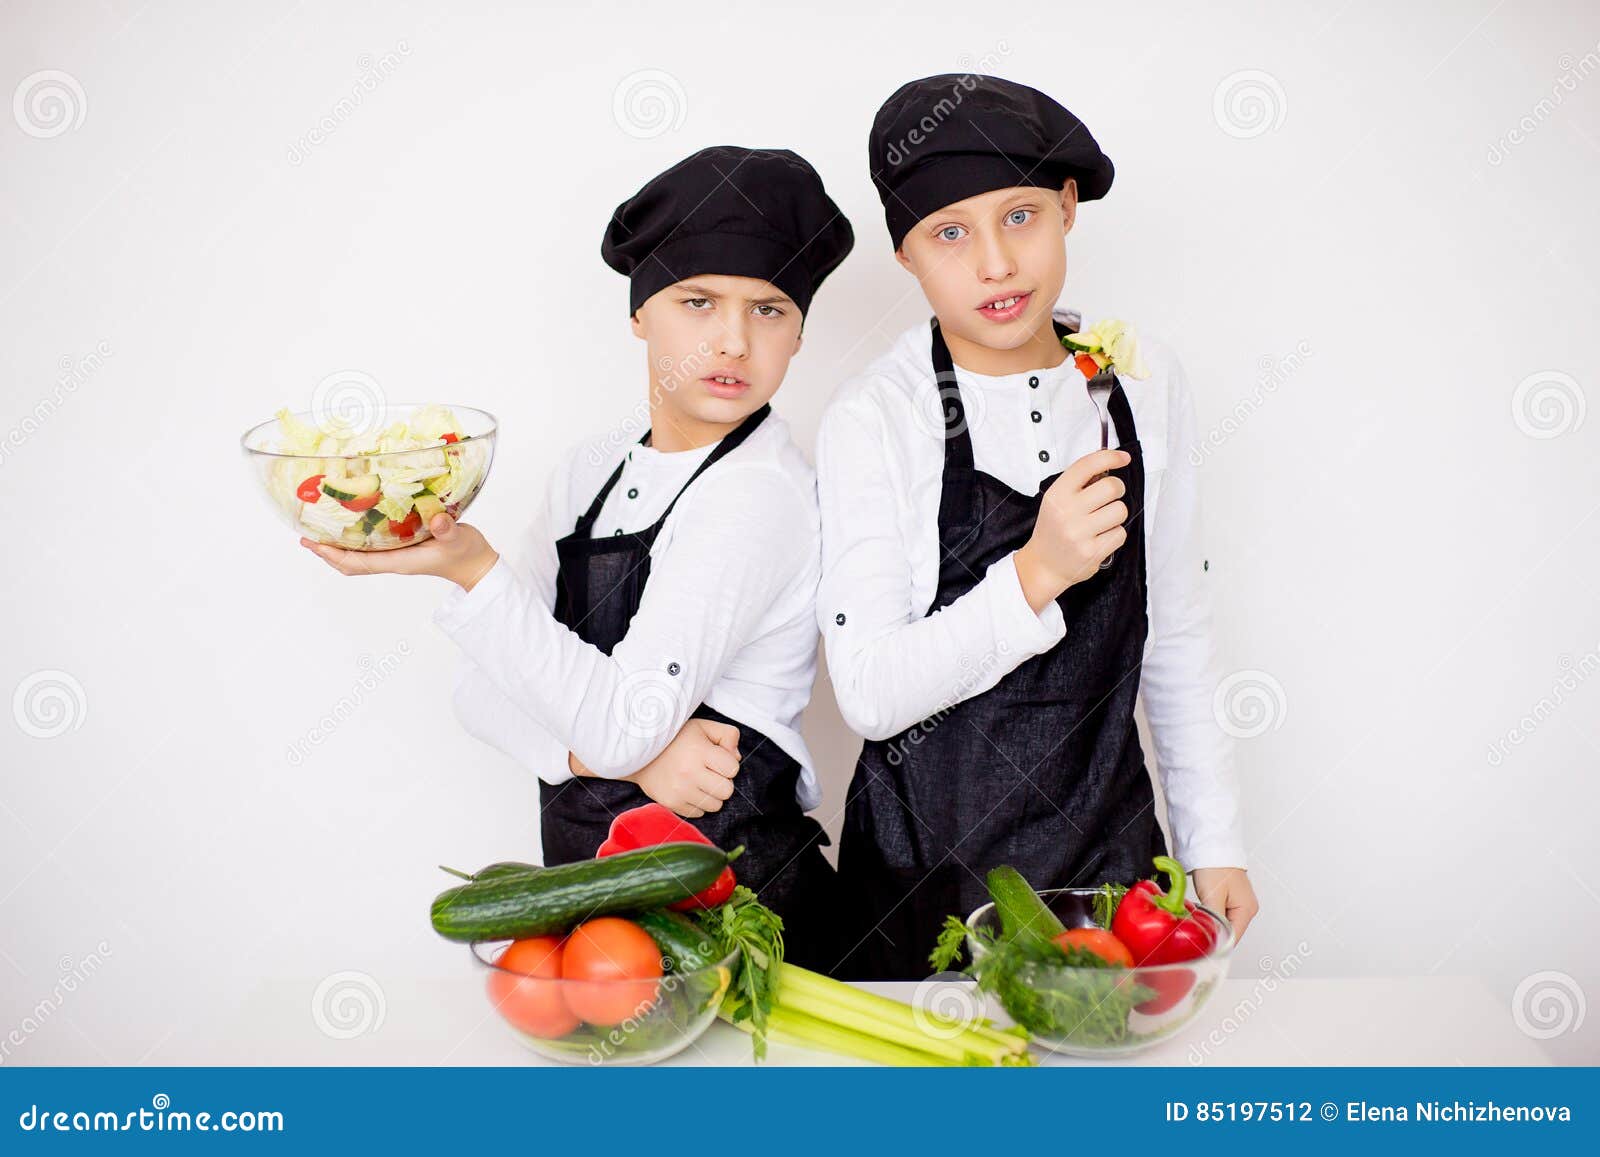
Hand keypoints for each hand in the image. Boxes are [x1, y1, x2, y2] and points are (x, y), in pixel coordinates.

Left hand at [300, 513, 499, 590]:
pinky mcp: (403, 549)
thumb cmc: (467, 553)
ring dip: (337, 548)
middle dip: (327, 552)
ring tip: (320, 532)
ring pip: (358, 557)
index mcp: (400, 561)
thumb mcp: (459, 538)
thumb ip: (447, 528)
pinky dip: (354, 541)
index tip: (313, 542)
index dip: (333, 554)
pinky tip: (350, 526)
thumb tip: (435, 517)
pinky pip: (370, 549)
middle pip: (351, 563)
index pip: (358, 562)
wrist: (477, 565)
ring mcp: (397, 556)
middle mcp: (393, 560)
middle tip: (306, 535)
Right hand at [622, 718, 741, 818]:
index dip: (728, 764)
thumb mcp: (703, 726)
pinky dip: (698, 804)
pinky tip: (689, 790)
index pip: (733, 769)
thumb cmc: (676, 738)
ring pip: (715, 805)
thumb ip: (727, 735)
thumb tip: (737, 758)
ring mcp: (679, 791)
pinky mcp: (671, 803)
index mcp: (699, 751)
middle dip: (723, 782)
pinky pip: (699, 813)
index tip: (716, 759)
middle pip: (727, 790)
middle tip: (710, 772)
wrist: (639, 752)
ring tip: (699, 781)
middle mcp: (689, 773)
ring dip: (711, 795)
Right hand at [1014, 447, 1130, 610]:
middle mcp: (1066, 511)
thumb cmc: (1054, 529)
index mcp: (1057, 494)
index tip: (1123, 458)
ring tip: (1101, 522)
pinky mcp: (1092, 552)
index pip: (1088, 465)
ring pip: (1120, 510)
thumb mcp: (1057, 500)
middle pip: (1112, 487)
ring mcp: (1079, 533)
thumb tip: (1109, 466)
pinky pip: (1120, 533)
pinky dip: (1114, 534)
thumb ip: (1079, 482)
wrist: (1044, 565)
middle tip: (1107, 498)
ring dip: (1116, 515)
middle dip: (1116, 490)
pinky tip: (1100, 538)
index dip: (1110, 457)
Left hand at [1192, 867, 1258, 943]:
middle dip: (1214, 933)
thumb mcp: (1212, 897)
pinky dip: (1210, 914)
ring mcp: (1238, 902)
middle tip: (1196, 931)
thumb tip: (1215, 941)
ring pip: (1223, 922)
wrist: (1211, 844)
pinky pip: (1220, 913)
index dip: (1218, 944)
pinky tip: (1200, 910)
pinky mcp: (1229, 896)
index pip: (1234, 938)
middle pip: (1229, 931)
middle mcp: (1246, 908)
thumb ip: (1215, 922)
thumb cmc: (1214, 866)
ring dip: (1211, 923)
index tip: (1202, 946)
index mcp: (1247, 910)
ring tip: (1197, 919)